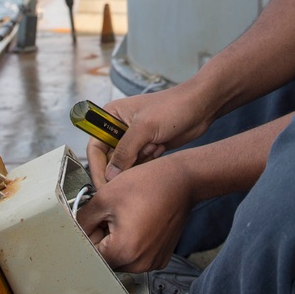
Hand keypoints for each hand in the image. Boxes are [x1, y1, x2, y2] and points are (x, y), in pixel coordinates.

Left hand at [77, 157, 192, 272]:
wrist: (181, 180)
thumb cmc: (148, 184)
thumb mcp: (105, 196)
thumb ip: (83, 219)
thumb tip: (74, 229)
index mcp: (124, 252)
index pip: (91, 253)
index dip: (89, 233)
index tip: (96, 219)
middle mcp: (140, 264)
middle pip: (107, 257)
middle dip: (104, 237)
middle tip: (112, 213)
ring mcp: (152, 262)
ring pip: (123, 256)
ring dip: (118, 239)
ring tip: (127, 215)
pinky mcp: (161, 257)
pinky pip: (138, 254)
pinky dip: (134, 241)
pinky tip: (139, 220)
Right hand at [86, 83, 216, 187]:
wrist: (200, 107)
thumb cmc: (173, 107)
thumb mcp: (145, 128)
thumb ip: (124, 151)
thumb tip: (109, 175)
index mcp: (111, 115)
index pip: (94, 147)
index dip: (97, 168)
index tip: (103, 186)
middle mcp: (118, 127)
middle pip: (109, 159)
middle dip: (125, 164)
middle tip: (140, 164)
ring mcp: (133, 138)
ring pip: (125, 164)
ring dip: (141, 161)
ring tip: (155, 144)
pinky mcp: (146, 147)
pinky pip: (139, 165)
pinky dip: (149, 161)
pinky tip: (161, 146)